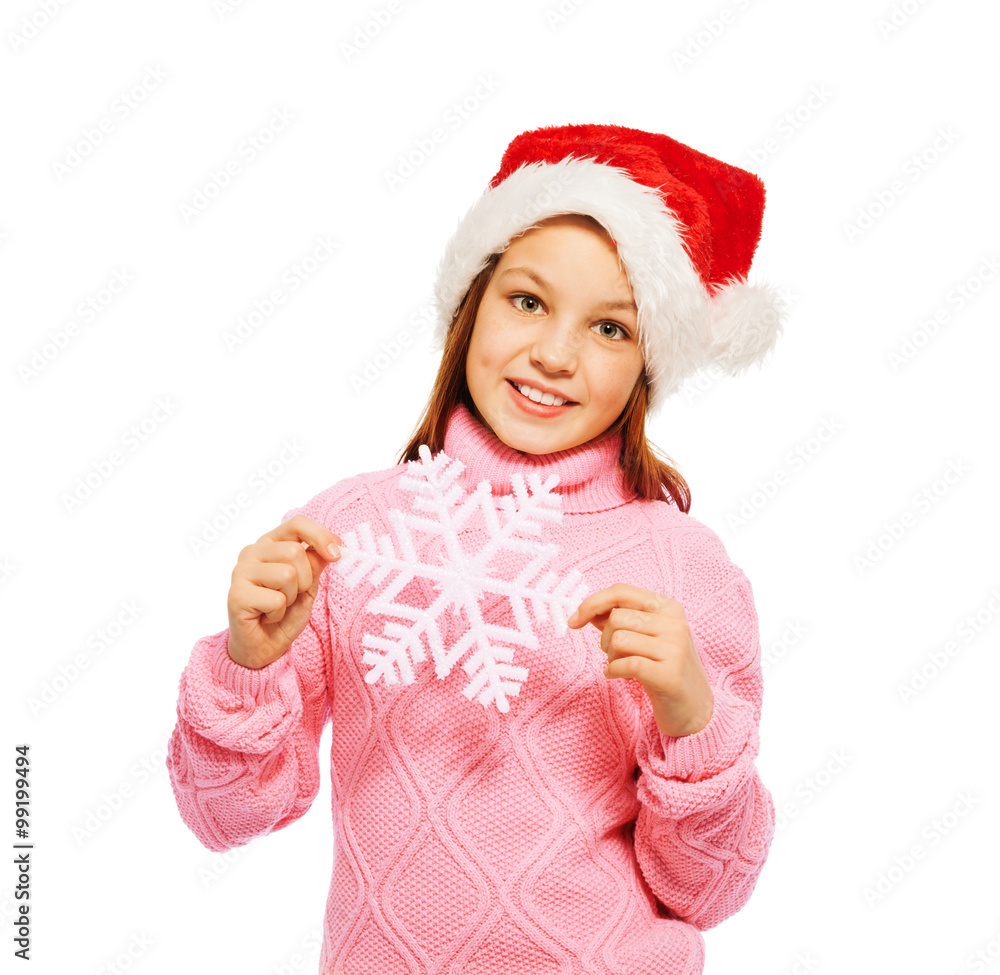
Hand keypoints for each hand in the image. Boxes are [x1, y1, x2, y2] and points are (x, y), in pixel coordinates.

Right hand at [226, 515, 343, 669]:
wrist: (264, 646)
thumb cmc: (285, 612)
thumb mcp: (309, 585)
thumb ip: (316, 563)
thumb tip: (335, 545)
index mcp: (270, 543)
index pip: (297, 524)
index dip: (320, 536)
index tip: (337, 555)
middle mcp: (252, 552)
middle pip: (295, 552)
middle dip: (305, 580)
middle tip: (292, 596)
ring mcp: (240, 572)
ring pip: (286, 574)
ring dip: (291, 597)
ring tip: (279, 606)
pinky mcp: (236, 595)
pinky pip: (275, 599)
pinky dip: (278, 613)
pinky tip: (266, 616)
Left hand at [567, 583, 713, 737]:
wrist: (693, 708)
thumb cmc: (662, 667)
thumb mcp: (645, 636)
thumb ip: (619, 619)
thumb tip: (586, 611)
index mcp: (668, 607)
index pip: (621, 591)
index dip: (592, 603)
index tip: (574, 621)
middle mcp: (675, 623)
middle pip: (616, 618)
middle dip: (605, 639)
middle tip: (615, 655)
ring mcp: (675, 648)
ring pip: (618, 640)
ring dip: (611, 657)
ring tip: (622, 667)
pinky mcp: (670, 675)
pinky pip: (625, 664)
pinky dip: (614, 671)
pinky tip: (620, 677)